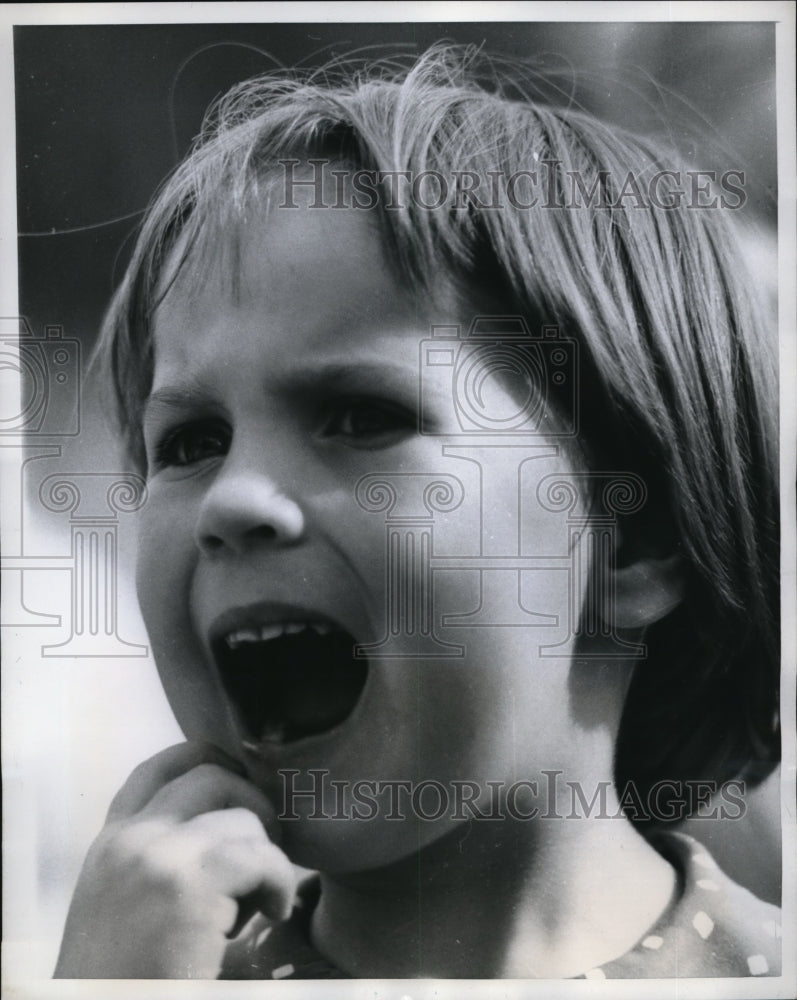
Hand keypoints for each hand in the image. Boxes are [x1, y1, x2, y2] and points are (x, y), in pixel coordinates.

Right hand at [54, 742, 295, 978]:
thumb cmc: (122, 979)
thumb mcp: (122, 902)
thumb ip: (158, 857)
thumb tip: (226, 823)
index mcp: (111, 841)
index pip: (161, 767)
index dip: (208, 760)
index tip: (241, 781)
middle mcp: (130, 839)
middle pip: (211, 776)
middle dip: (252, 803)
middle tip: (263, 850)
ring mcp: (158, 857)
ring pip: (243, 818)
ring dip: (266, 855)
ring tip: (260, 898)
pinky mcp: (189, 887)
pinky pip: (262, 859)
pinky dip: (280, 883)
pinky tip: (274, 911)